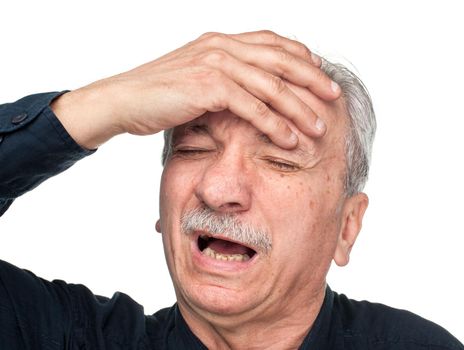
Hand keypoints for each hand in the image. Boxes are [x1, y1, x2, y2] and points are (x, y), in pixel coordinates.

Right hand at [52, 30, 340, 149]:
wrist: (122, 100)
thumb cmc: (157, 95)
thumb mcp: (195, 79)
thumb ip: (222, 79)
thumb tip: (245, 93)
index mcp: (221, 41)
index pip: (272, 43)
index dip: (300, 57)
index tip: (320, 75)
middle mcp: (222, 46)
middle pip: (280, 60)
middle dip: (312, 80)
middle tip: (335, 98)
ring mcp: (216, 63)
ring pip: (271, 85)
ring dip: (299, 107)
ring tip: (320, 127)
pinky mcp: (209, 86)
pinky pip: (252, 106)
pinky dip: (274, 124)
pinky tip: (291, 138)